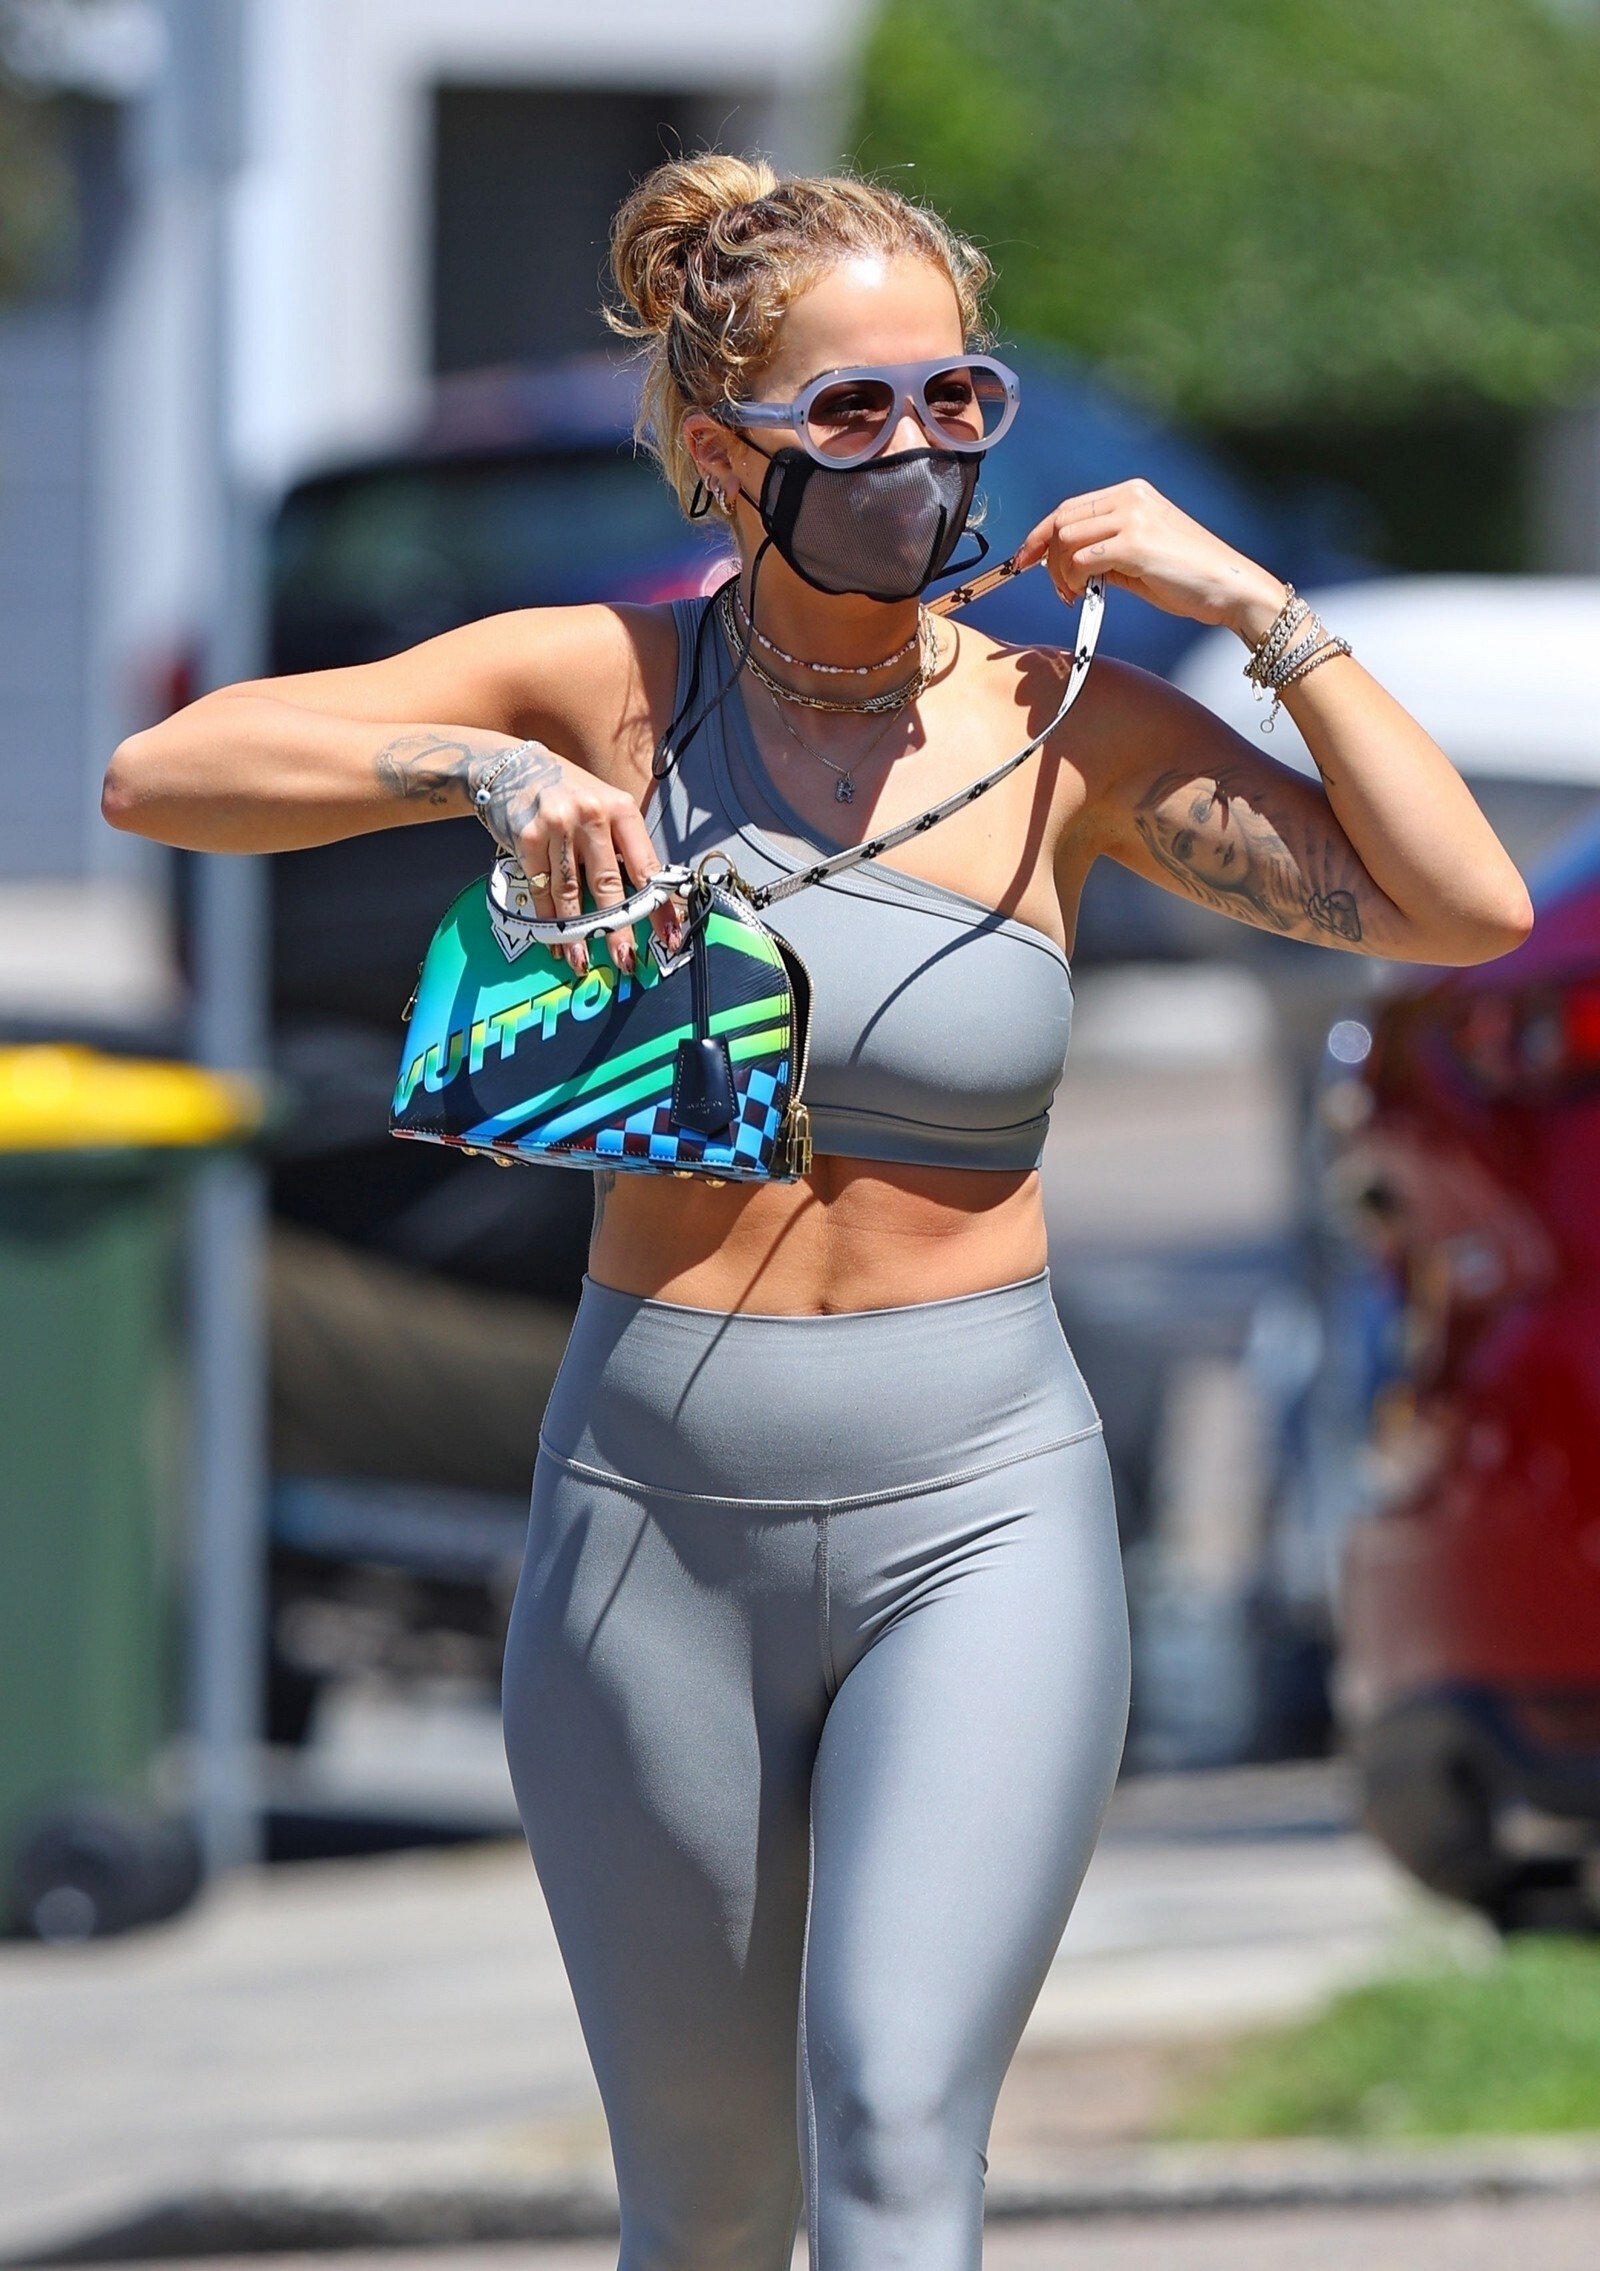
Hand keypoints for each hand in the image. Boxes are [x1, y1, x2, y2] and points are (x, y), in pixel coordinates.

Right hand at [475, 741, 681, 977]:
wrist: (514, 769)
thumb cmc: (569, 794)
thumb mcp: (605, 808)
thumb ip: (623, 846)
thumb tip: (647, 899)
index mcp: (621, 809)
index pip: (646, 866)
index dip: (658, 906)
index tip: (669, 936)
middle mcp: (592, 814)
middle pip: (608, 884)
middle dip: (617, 928)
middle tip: (625, 959)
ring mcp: (557, 826)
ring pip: (570, 893)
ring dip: (576, 933)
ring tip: (582, 960)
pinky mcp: (527, 838)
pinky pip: (541, 889)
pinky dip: (548, 919)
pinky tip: (554, 941)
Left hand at [1016, 478, 1286, 643]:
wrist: (1230, 588)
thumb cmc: (1188, 578)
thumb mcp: (1139, 557)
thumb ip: (1104, 552)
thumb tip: (1064, 564)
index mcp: (1133, 493)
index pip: (1070, 508)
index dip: (1040, 535)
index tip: (1023, 560)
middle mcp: (1131, 497)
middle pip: (1062, 520)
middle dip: (1044, 556)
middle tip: (1056, 589)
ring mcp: (1134, 517)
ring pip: (1067, 538)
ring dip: (1060, 573)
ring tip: (1073, 595)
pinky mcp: (1136, 543)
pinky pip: (1082, 560)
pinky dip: (1074, 580)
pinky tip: (1085, 595)